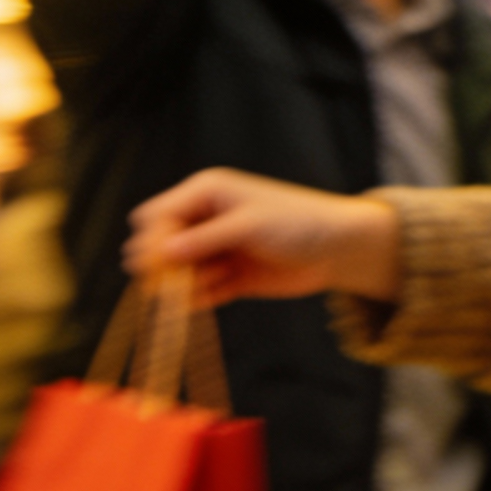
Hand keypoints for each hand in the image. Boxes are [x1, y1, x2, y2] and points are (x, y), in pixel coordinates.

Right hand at [127, 168, 401, 306]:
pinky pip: (199, 293)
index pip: (157, 216)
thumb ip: (203, 240)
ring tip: (221, 275)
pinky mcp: (228, 277)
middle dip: (163, 266)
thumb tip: (155, 255)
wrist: (338, 249)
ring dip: (187, 283)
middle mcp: (205, 220)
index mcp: (206, 193)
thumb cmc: (297, 221)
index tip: (158, 264)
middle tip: (182, 278)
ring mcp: (215, 250)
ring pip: (176, 275)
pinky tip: (225, 288)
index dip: (152, 241)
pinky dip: (203, 297)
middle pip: (160, 247)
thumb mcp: (248, 225)